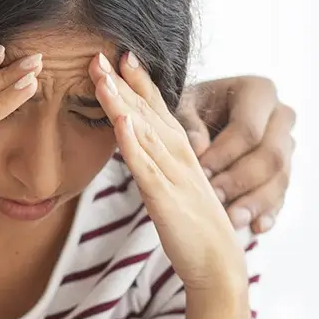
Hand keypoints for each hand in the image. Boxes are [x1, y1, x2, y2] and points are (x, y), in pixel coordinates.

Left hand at [93, 52, 244, 293]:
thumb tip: (140, 147)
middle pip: (146, 112)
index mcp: (180, 153)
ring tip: (102, 74)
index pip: (156, 110)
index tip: (120, 56)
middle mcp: (179, 157)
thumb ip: (159, 165)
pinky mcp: (165, 198)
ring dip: (122, 101)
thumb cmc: (194, 228)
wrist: (219, 264)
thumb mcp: (175, 188)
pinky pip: (147, 166)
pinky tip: (120, 121)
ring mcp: (173, 175)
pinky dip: (133, 142)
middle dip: (122, 82)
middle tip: (99, 53)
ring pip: (144, 131)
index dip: (138, 83)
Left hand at [176, 76, 295, 233]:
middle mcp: (280, 116)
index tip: (200, 170)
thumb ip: (187, 123)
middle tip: (214, 198)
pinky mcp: (284, 171)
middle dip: (241, 180)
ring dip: (255, 202)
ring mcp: (287, 145)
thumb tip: (197, 149)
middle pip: (271, 155)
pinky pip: (283, 195)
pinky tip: (257, 227)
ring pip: (281, 178)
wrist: (202, 117)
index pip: (248, 129)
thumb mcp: (182, 107)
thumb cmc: (189, 108)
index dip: (224, 154)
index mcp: (257, 91)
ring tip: (231, 220)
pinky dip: (269, 213)